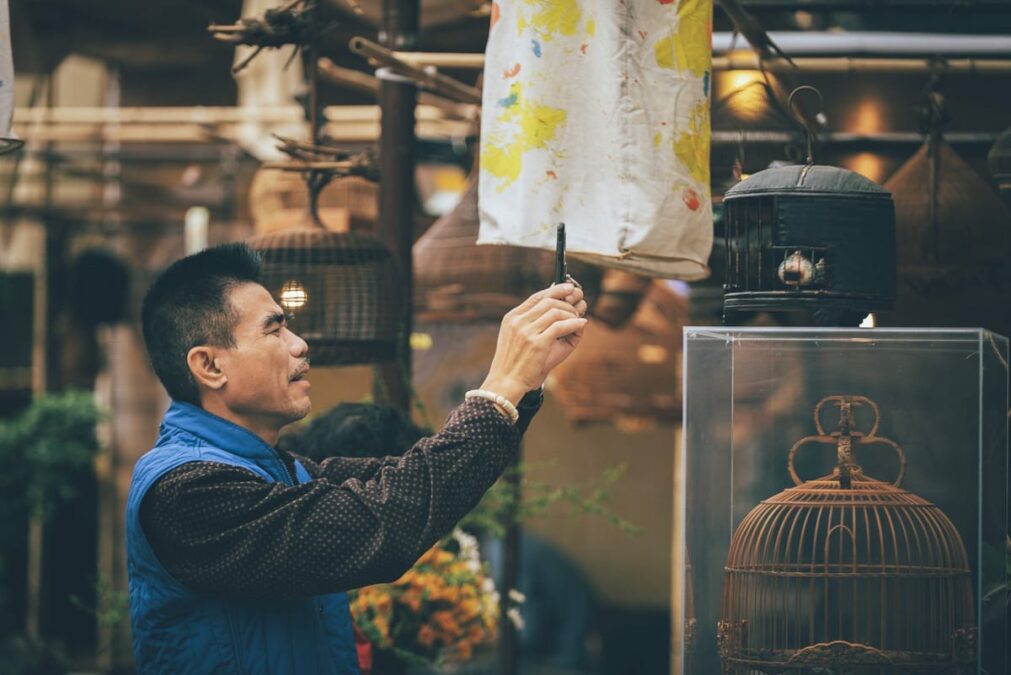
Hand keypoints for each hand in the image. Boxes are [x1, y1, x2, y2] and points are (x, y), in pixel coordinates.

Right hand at [480, 283, 587, 404]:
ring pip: (556, 311)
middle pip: (548, 301)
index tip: (569, 288)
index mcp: (512, 318)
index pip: (536, 297)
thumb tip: (560, 311)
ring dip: (571, 314)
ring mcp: (526, 332)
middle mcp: (518, 321)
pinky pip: (561, 326)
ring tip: (578, 319)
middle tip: (578, 308)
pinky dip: (574, 323)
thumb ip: (534, 324)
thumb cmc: (516, 364)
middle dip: (567, 302)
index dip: (555, 290)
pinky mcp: (537, 343)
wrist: (506, 383)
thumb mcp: (519, 339)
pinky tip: (581, 324)